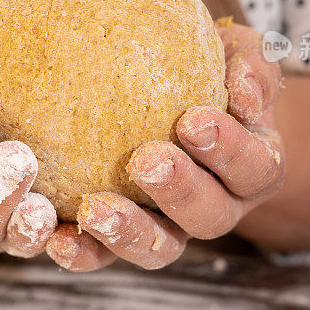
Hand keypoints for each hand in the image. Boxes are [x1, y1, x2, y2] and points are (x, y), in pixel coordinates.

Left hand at [45, 23, 283, 270]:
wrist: (175, 96)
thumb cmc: (211, 69)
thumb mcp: (239, 54)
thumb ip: (253, 67)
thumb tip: (248, 96)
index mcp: (253, 166)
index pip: (254, 165)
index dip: (228, 150)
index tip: (192, 120)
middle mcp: (217, 205)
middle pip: (207, 216)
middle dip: (178, 191)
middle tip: (145, 160)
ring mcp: (171, 227)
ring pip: (159, 248)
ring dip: (128, 233)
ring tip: (94, 210)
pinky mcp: (124, 237)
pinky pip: (105, 255)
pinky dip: (83, 252)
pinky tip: (55, 236)